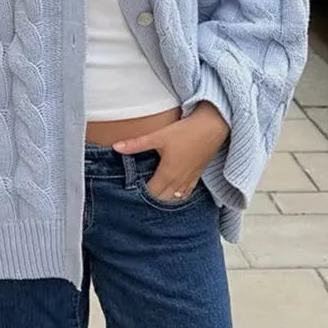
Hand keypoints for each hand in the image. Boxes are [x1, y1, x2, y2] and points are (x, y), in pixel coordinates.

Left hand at [113, 103, 228, 200]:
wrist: (212, 127)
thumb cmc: (186, 132)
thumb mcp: (158, 136)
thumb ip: (136, 144)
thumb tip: (116, 147)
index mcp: (167, 174)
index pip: (150, 193)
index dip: (139, 194)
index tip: (130, 191)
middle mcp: (178, 182)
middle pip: (161, 199)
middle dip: (150, 199)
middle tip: (138, 196)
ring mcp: (189, 180)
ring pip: (174, 199)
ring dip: (163, 199)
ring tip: (152, 196)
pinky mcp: (197, 176)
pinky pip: (186, 194)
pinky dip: (176, 196)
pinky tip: (171, 193)